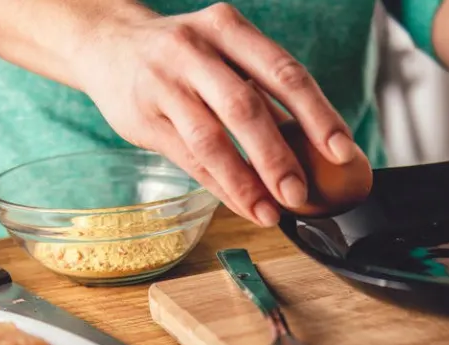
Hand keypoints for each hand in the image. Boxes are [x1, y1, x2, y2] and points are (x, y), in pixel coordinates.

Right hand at [70, 3, 365, 225]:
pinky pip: (188, 160)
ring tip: (272, 212)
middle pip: (246, 107)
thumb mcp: (222, 51)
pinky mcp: (142, 117)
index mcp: (228, 28)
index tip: (342, 151)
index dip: (317, 113)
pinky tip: (245, 206)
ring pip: (211, 139)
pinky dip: (221, 187)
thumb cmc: (182, 55)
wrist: (105, 43)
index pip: (283, 72)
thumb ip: (261, 89)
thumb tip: (317, 146)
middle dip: (278, 156)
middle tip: (302, 193)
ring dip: (246, 181)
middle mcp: (194, 50)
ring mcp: (164, 83)